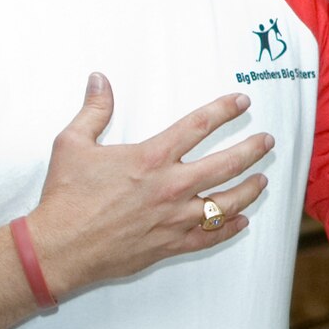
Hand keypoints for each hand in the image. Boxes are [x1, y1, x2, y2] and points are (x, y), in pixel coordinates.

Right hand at [24, 75, 271, 298]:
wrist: (60, 248)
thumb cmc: (65, 198)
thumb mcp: (72, 144)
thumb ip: (94, 110)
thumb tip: (99, 80)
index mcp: (151, 158)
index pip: (198, 126)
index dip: (224, 110)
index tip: (242, 102)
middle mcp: (171, 187)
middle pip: (226, 164)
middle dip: (252, 150)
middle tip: (268, 142)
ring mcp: (174, 219)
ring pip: (226, 204)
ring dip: (249, 190)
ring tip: (263, 181)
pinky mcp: (170, 245)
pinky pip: (210, 237)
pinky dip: (230, 230)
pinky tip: (242, 222)